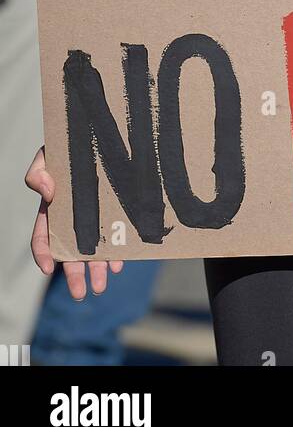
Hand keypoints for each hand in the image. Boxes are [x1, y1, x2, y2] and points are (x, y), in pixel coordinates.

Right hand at [26, 146, 123, 299]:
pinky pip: (115, 235)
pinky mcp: (114, 211)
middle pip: (70, 251)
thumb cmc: (66, 146)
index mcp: (52, 208)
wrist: (96, 133)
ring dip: (98, 268)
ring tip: (102, 285)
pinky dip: (117, 251)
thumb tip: (45, 191)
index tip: (47, 269)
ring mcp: (95, 216)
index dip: (43, 253)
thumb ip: (37, 172)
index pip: (43, 236)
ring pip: (94, 248)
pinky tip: (120, 263)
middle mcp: (73, 217)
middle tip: (82, 293)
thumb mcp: (46, 155)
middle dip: (75, 274)